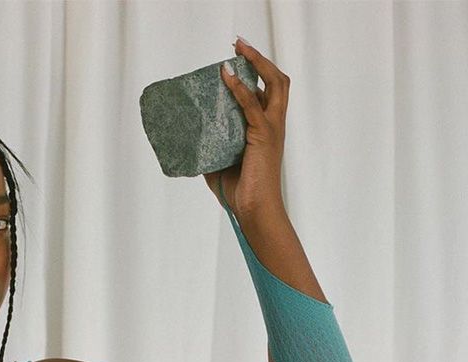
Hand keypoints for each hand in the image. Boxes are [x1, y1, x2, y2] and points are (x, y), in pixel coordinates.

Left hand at [203, 35, 289, 221]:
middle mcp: (274, 125)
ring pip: (274, 85)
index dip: (254, 77)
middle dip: (260, 61)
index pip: (266, 95)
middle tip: (241, 46)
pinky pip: (252, 105)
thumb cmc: (241, 193)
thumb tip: (189, 142)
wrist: (254, 210)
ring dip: (257, 64)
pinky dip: (240, 89)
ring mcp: (272, 129)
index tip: (236, 63)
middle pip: (278, 82)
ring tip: (239, 49)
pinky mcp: (263, 136)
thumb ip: (210, 150)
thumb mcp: (220, 166)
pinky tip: (227, 77)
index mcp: (267, 131)